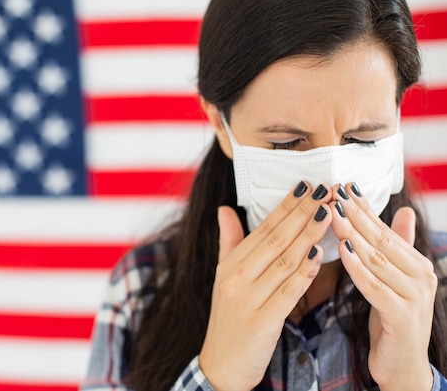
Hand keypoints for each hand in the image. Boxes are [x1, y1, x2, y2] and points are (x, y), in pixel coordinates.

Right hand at [199, 182, 331, 390]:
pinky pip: (287, 291)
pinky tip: (319, 254)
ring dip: (308, 235)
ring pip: (283, 260)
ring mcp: (247, 298)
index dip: (286, 205)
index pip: (262, 228)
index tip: (306, 185)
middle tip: (324, 190)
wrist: (221, 364)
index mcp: (230, 265)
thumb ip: (229, 242)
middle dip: (302, 213)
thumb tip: (224, 209)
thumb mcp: (223, 278)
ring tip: (328, 213)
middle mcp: (236, 277)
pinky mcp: (260, 320)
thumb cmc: (228, 319)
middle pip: (274, 239)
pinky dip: (303, 271)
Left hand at [330, 183, 436, 390]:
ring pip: (377, 259)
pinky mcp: (403, 316)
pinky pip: (374, 287)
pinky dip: (357, 268)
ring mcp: (415, 296)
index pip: (385, 229)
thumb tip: (405, 211)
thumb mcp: (392, 279)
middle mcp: (420, 276)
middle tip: (334, 194)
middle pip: (381, 239)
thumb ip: (396, 247)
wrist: (402, 366)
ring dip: (353, 235)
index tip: (344, 186)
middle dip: (355, 215)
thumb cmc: (392, 319)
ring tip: (333, 215)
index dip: (364, 207)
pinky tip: (342, 251)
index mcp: (416, 264)